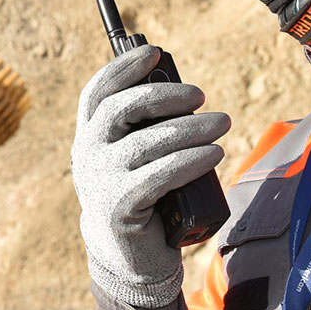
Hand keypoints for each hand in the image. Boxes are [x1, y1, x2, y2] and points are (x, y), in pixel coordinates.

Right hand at [71, 45, 229, 307]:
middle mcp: (87, 154)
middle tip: (201, 96)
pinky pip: (159, 176)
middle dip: (165, 95)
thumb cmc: (139, 196)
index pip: (98, 92)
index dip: (124, 68)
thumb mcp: (131, 158)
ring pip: (146, 143)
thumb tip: (181, 92)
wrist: (126, 256)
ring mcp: (100, 181)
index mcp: (88, 136)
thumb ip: (142, 129)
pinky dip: (190, 161)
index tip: (155, 53)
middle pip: (121, 110)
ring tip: (223, 124)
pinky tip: (214, 154)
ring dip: (190, 129)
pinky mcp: (121, 207)